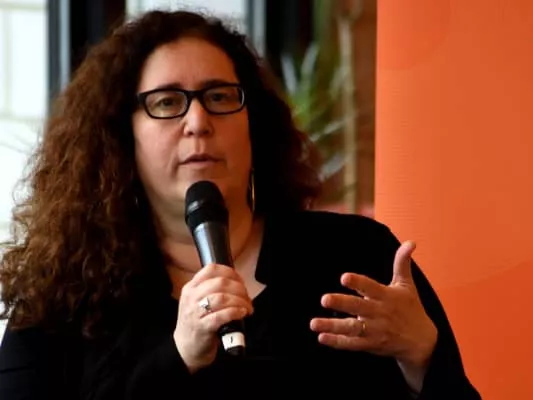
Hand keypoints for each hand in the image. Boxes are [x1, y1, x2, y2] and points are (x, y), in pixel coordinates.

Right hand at [174, 263, 252, 372]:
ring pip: (221, 298)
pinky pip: (221, 316)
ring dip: (240, 301)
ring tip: (247, 307)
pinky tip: (242, 313)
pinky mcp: (202, 328)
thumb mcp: (197, 301)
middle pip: (220, 283)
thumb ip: (211, 289)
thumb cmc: (196, 322)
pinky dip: (235, 312)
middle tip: (246, 297)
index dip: (230, 272)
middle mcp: (191, 297)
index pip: (211, 269)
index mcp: (191, 287)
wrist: (185, 348)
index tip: (240, 281)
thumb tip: (237, 282)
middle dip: (239, 288)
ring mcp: (195, 313)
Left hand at [310, 241, 437, 369]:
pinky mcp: (372, 344)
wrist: (423, 342)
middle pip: (358, 307)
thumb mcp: (407, 285)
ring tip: (314, 323)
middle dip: (341, 303)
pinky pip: (353, 344)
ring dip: (332, 326)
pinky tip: (322, 337)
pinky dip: (338, 342)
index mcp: (386, 296)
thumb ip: (402, 262)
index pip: (371, 287)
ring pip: (352, 328)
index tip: (344, 277)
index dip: (358, 282)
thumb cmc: (411, 308)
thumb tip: (411, 242)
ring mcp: (375, 330)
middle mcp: (380, 313)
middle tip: (324, 299)